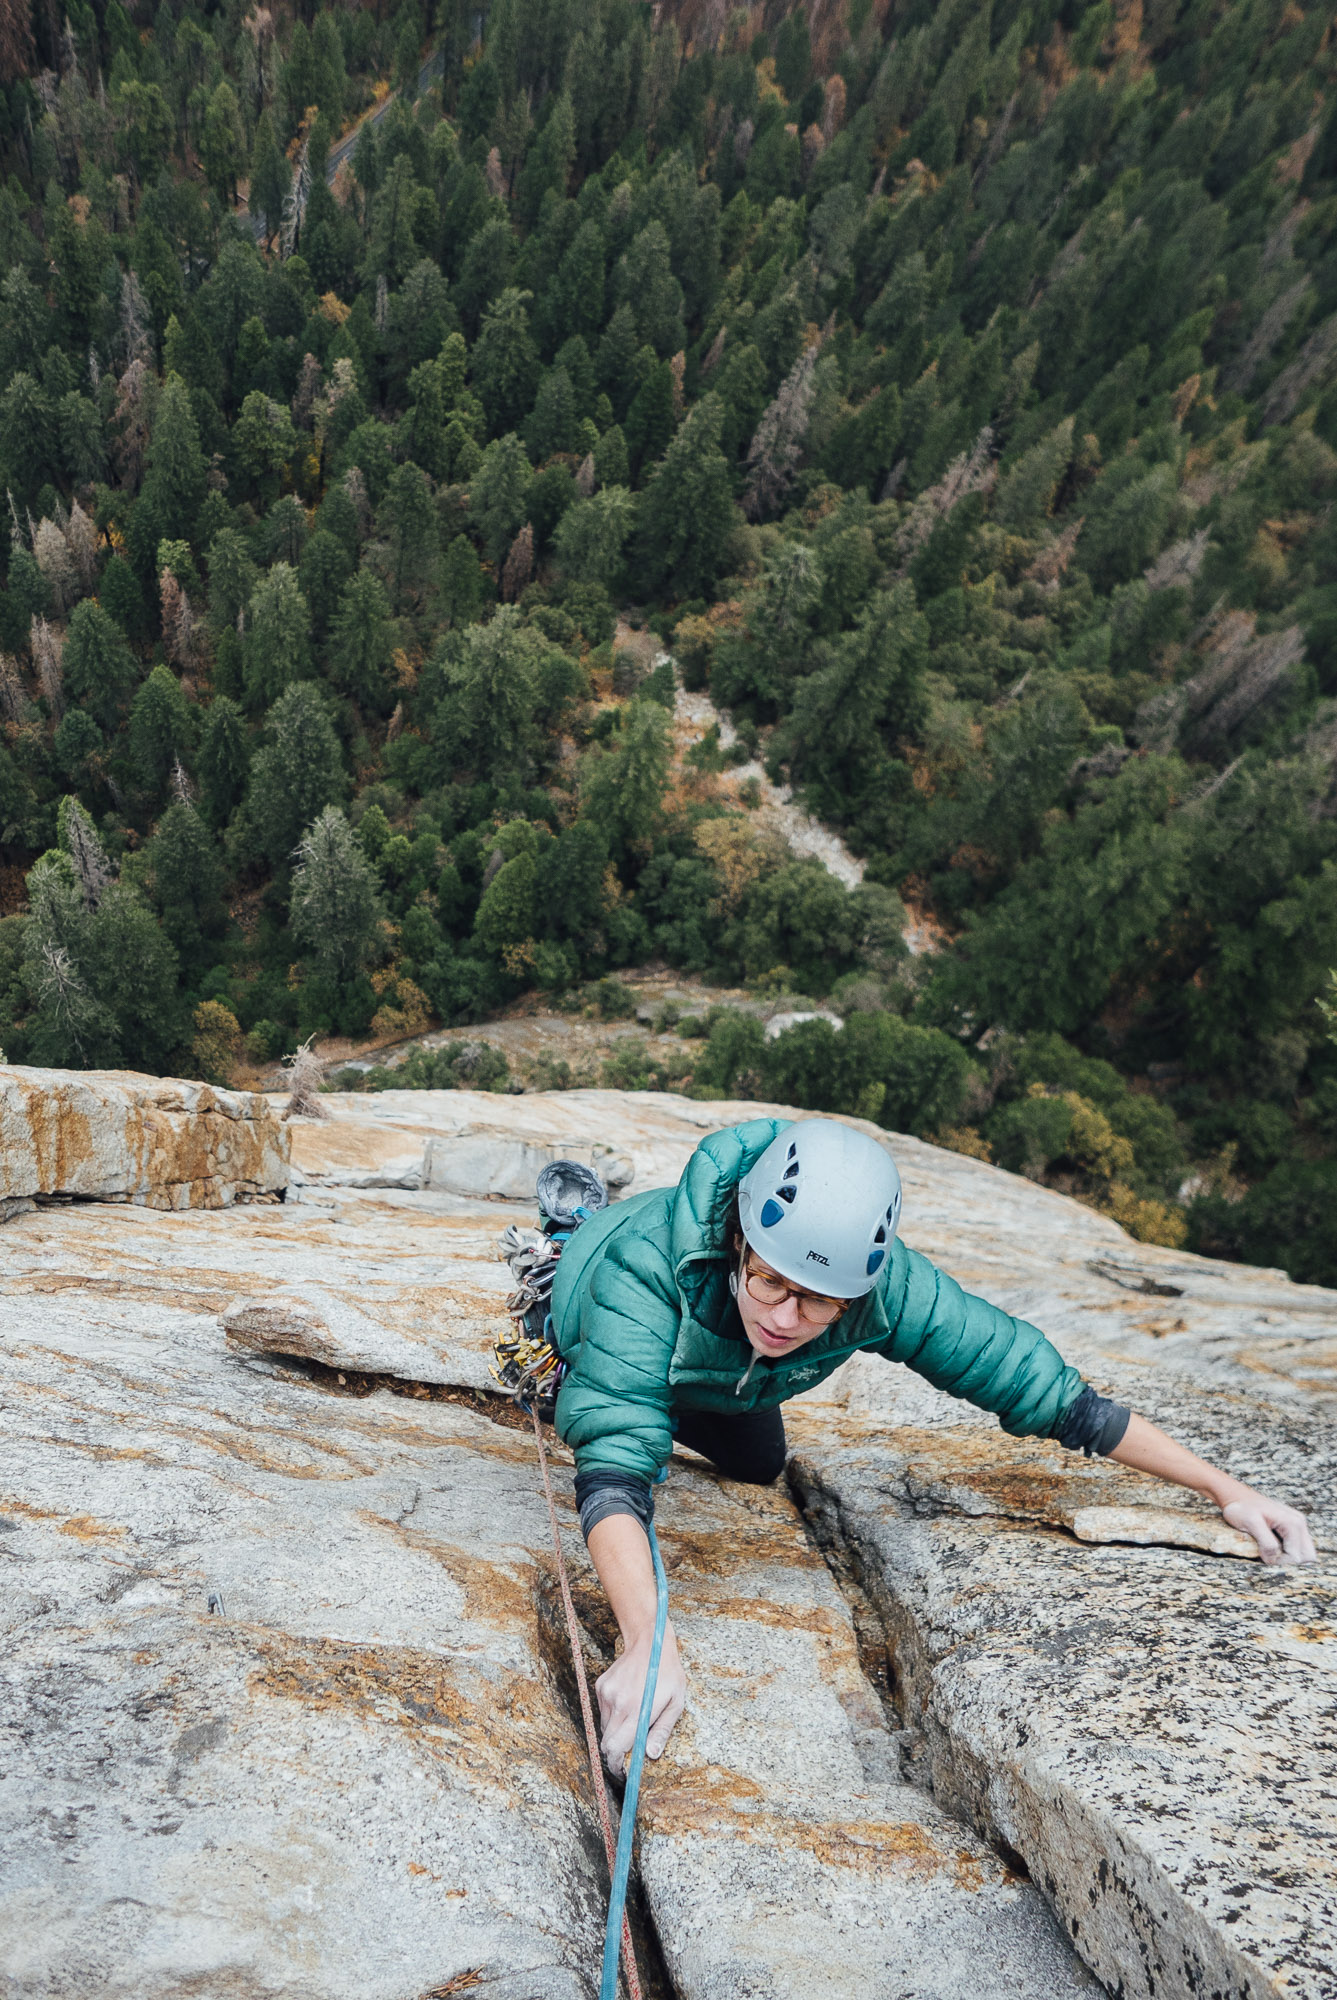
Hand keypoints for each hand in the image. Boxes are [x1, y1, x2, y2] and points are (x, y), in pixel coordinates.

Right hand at [595, 1624, 684, 1776]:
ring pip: (604, 1727)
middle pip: (607, 1743)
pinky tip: (627, 1703)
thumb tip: (650, 1755)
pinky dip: (613, 1715)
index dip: (617, 1765)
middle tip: (627, 1756)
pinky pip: (603, 1711)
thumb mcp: (675, 1703)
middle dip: (615, 1754)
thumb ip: (662, 1731)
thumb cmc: (668, 1674)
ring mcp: (607, 1694)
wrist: (649, 1642)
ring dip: (615, 1733)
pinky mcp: (601, 1687)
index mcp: (637, 1711)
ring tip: (632, 1722)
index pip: (616, 1748)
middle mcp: (618, 1704)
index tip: (623, 1772)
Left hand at [1223, 1493, 1316, 1565]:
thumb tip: (1273, 1559)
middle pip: (1307, 1556)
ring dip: (1287, 1556)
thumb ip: (1266, 1542)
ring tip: (1268, 1549)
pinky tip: (1270, 1544)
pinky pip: (1296, 1547)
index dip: (1279, 1561)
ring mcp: (1297, 1525)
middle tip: (1268, 1554)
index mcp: (1293, 1523)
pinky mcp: (1291, 1528)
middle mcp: (1299, 1523)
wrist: (1236, 1496)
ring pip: (1303, 1553)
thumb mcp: (1251, 1523)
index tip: (1263, 1554)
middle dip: (1288, 1561)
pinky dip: (1285, 1551)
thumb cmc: (1241, 1508)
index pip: (1296, 1556)